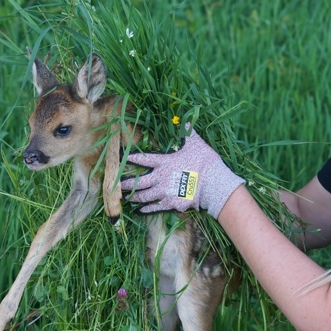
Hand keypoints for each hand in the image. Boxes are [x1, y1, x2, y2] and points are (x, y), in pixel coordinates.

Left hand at [121, 127, 244, 217]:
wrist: (213, 183)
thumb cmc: (204, 161)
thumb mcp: (196, 143)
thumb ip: (188, 132)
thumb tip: (186, 120)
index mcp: (164, 162)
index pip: (143, 159)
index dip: (132, 158)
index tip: (123, 158)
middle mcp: (160, 177)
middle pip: (138, 182)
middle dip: (126, 184)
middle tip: (117, 185)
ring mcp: (164, 192)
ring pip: (143, 196)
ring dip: (134, 197)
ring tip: (127, 198)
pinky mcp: (171, 203)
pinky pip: (155, 207)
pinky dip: (146, 209)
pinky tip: (141, 210)